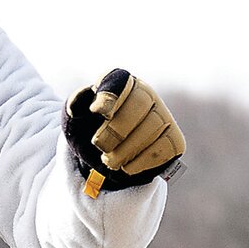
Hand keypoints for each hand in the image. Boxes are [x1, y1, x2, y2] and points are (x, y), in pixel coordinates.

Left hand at [63, 68, 184, 192]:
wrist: (104, 156)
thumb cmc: (88, 130)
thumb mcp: (75, 117)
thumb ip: (75, 105)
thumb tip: (81, 99)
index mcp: (121, 82)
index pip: (120, 80)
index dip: (110, 95)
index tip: (97, 111)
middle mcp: (146, 94)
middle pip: (140, 103)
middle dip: (117, 129)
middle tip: (99, 145)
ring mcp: (163, 116)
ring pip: (153, 127)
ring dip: (127, 149)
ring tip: (109, 161)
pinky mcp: (173, 138)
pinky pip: (165, 147)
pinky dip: (143, 160)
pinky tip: (127, 166)